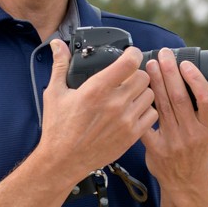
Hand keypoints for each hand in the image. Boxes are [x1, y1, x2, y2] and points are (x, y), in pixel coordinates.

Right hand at [39, 39, 157, 182]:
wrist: (63, 161)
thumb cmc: (58, 129)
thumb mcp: (55, 93)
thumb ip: (60, 65)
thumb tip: (58, 45)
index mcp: (97, 89)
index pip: (129, 62)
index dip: (133, 54)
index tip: (129, 54)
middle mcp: (115, 103)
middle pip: (143, 76)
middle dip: (135, 73)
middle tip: (126, 78)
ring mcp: (126, 120)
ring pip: (150, 94)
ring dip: (142, 91)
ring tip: (129, 95)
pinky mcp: (131, 135)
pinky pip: (152, 114)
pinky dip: (145, 110)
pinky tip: (132, 111)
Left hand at [141, 49, 207, 187]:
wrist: (185, 183)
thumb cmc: (194, 152)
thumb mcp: (205, 132)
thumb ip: (197, 110)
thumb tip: (184, 77)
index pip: (205, 99)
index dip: (196, 79)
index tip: (185, 63)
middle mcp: (193, 134)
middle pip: (180, 98)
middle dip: (170, 72)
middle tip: (163, 55)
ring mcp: (174, 142)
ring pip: (163, 106)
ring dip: (155, 83)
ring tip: (150, 66)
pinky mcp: (157, 149)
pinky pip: (147, 123)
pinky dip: (142, 107)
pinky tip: (137, 91)